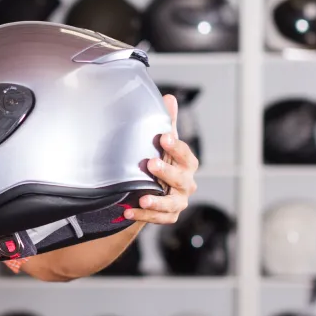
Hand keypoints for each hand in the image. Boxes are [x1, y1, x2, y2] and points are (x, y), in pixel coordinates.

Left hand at [126, 94, 199, 223]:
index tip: (164, 137)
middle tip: (151, 164)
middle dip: (167, 172)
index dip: (176, 146)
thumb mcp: (163, 143)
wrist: (154, 189)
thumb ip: (167, 122)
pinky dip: (144, 216)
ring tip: (143, 198)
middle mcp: (186, 183)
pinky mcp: (169, 216)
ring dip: (158, 201)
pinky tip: (128, 212)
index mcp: (187, 163)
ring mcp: (179, 201)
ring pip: (172, 203)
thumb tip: (169, 98)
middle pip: (181, 179)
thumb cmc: (163, 160)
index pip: (185, 154)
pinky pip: (159, 218)